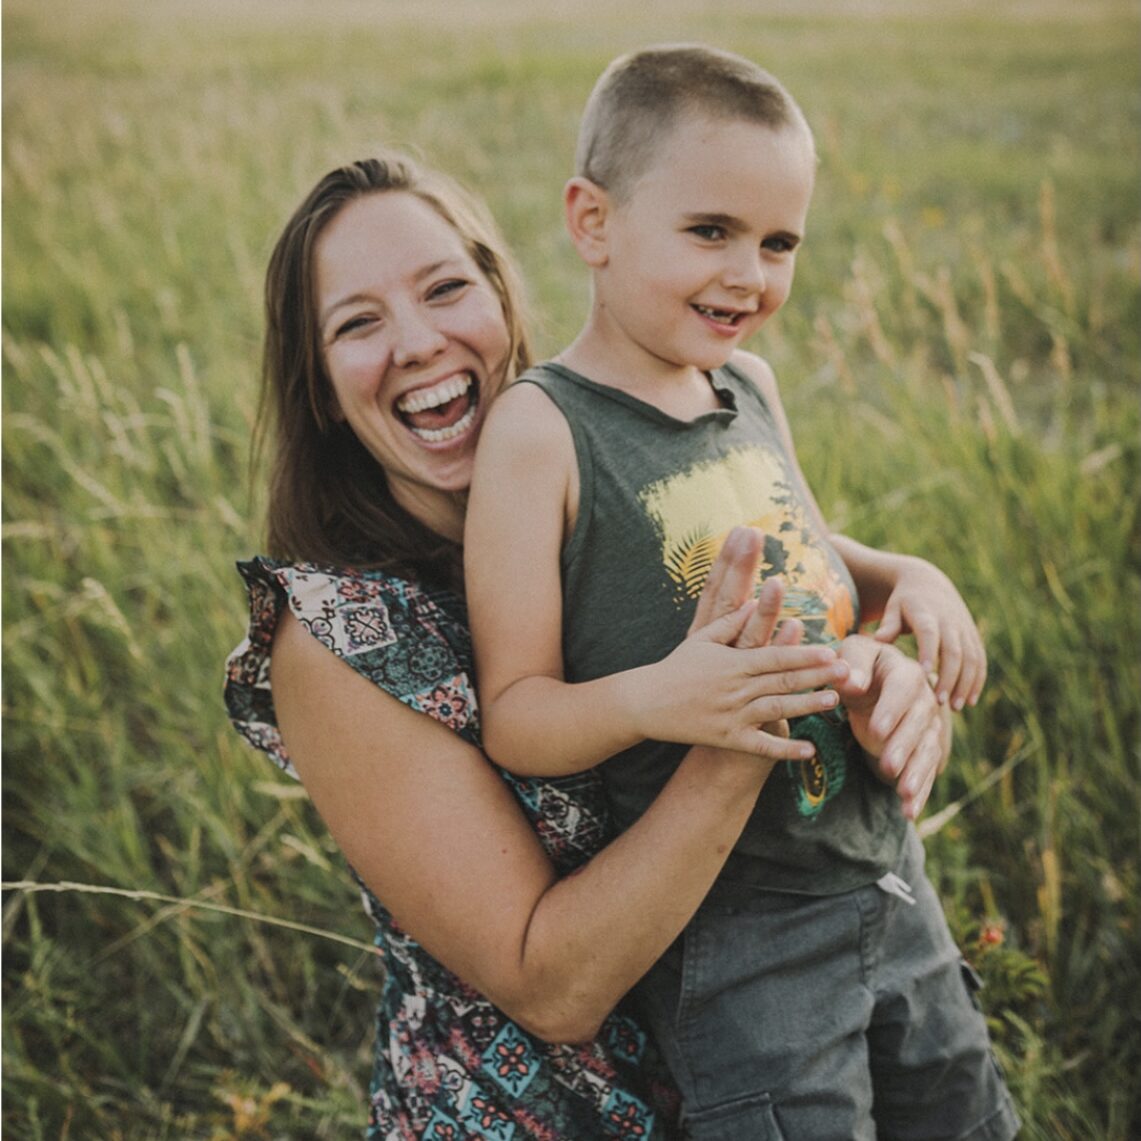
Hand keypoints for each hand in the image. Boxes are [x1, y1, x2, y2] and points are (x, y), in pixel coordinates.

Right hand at [637, 527, 844, 761]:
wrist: (646, 702)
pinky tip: (808, 751)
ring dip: (807, 706)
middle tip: (846, 671)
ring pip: (776, 710)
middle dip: (817, 676)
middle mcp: (735, 689)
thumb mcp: (701, 639)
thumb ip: (729, 623)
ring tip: (834, 701)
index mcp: (732, 663)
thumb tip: (753, 602)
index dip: (804, 655)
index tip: (829, 651)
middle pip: (783, 682)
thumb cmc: (675, 668)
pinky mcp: (726, 738)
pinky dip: (784, 749)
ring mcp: (732, 715)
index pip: (776, 657)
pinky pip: (760, 746)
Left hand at [835, 635, 950, 819]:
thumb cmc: (858, 666)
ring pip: (927, 750)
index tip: (875, 730)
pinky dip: (920, 791)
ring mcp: (929, 726)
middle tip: (888, 766)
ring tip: (905, 794)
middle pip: (918, 723)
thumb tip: (851, 680)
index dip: (891, 710)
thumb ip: (850, 665)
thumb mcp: (850, 657)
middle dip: (903, 746)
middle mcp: (925, 699)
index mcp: (906, 671)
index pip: (902, 689)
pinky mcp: (925, 748)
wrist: (875, 681)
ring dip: (917, 773)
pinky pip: (926, 770)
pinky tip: (909, 811)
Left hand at [873, 557, 985, 710]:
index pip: (930, 634)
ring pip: (971, 658)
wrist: (929, 583)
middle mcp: (950, 622)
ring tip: (955, 707)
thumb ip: (888, 624)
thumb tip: (878, 640)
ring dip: (966, 684)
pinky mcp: (973, 636)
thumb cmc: (904, 602)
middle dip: (950, 677)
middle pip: (954, 651)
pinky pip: (980, 660)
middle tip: (941, 702)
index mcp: (927, 614)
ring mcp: (964, 629)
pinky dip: (978, 680)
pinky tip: (970, 701)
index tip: (924, 675)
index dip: (929, 653)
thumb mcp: (893, 608)